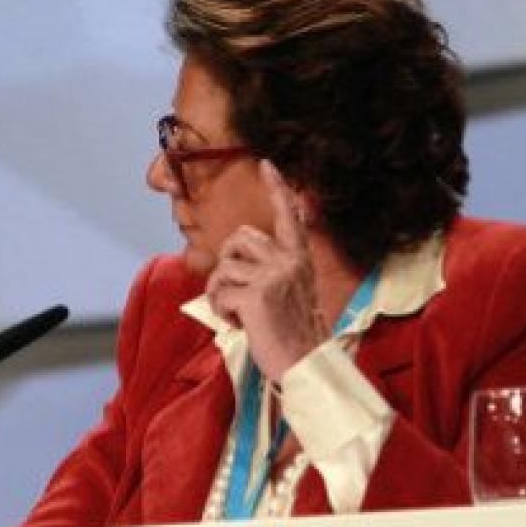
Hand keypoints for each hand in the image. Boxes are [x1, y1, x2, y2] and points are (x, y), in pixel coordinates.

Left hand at [206, 159, 325, 379]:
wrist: (306, 363)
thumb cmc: (293, 333)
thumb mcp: (291, 292)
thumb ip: (273, 270)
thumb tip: (237, 260)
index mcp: (299, 259)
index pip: (287, 215)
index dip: (277, 188)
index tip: (267, 163)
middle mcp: (288, 261)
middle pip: (238, 238)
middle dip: (226, 263)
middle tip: (235, 292)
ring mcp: (273, 276)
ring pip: (223, 268)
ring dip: (221, 293)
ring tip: (238, 313)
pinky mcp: (256, 296)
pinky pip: (219, 294)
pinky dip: (220, 312)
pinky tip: (237, 324)